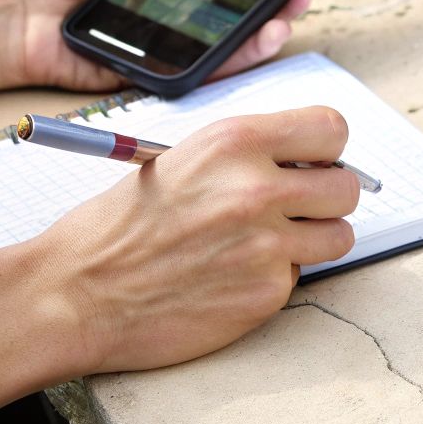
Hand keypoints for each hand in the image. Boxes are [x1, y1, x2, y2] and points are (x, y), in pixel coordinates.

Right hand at [36, 107, 360, 372]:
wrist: (76, 293)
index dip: (325, 149)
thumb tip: (308, 162)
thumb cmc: (119, 226)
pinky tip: (230, 276)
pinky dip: (272, 278)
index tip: (312, 163)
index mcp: (235, 142)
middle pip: (346, 186)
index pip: (331, 129)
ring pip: (338, 235)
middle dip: (325, 198)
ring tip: (263, 243)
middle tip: (293, 209)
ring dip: (312, 239)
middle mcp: (257, 189)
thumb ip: (247, 156)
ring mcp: (266, 246)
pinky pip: (298, 277)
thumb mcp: (183, 160)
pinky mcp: (265, 294)